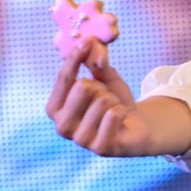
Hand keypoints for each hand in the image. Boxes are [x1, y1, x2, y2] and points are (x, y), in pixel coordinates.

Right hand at [46, 39, 152, 156]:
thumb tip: (90, 42)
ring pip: (102, 100)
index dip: (76, 58)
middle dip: (101, 87)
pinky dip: (123, 111)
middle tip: (106, 98)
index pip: (64, 78)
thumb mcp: (103, 78)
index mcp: (54, 108)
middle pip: (83, 87)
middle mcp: (62, 126)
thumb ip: (94, 62)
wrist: (136, 128)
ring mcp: (80, 140)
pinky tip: (121, 120)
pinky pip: (114, 114)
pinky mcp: (100, 148)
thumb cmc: (113, 103)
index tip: (86, 42)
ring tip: (114, 111)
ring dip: (114, 101)